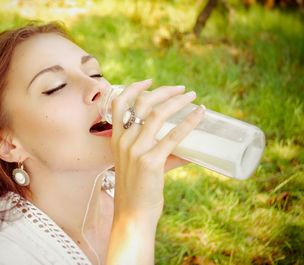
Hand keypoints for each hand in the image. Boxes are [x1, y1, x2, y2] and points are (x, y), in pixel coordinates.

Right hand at [110, 79, 204, 220]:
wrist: (132, 215)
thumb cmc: (137, 190)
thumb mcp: (138, 165)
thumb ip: (161, 153)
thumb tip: (188, 150)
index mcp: (116, 139)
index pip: (119, 104)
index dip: (133, 88)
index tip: (149, 82)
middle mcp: (123, 141)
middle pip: (142, 104)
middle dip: (163, 92)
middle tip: (182, 90)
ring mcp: (136, 151)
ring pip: (157, 115)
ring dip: (177, 102)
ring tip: (192, 97)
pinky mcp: (151, 162)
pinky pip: (172, 136)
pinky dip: (188, 122)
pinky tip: (199, 114)